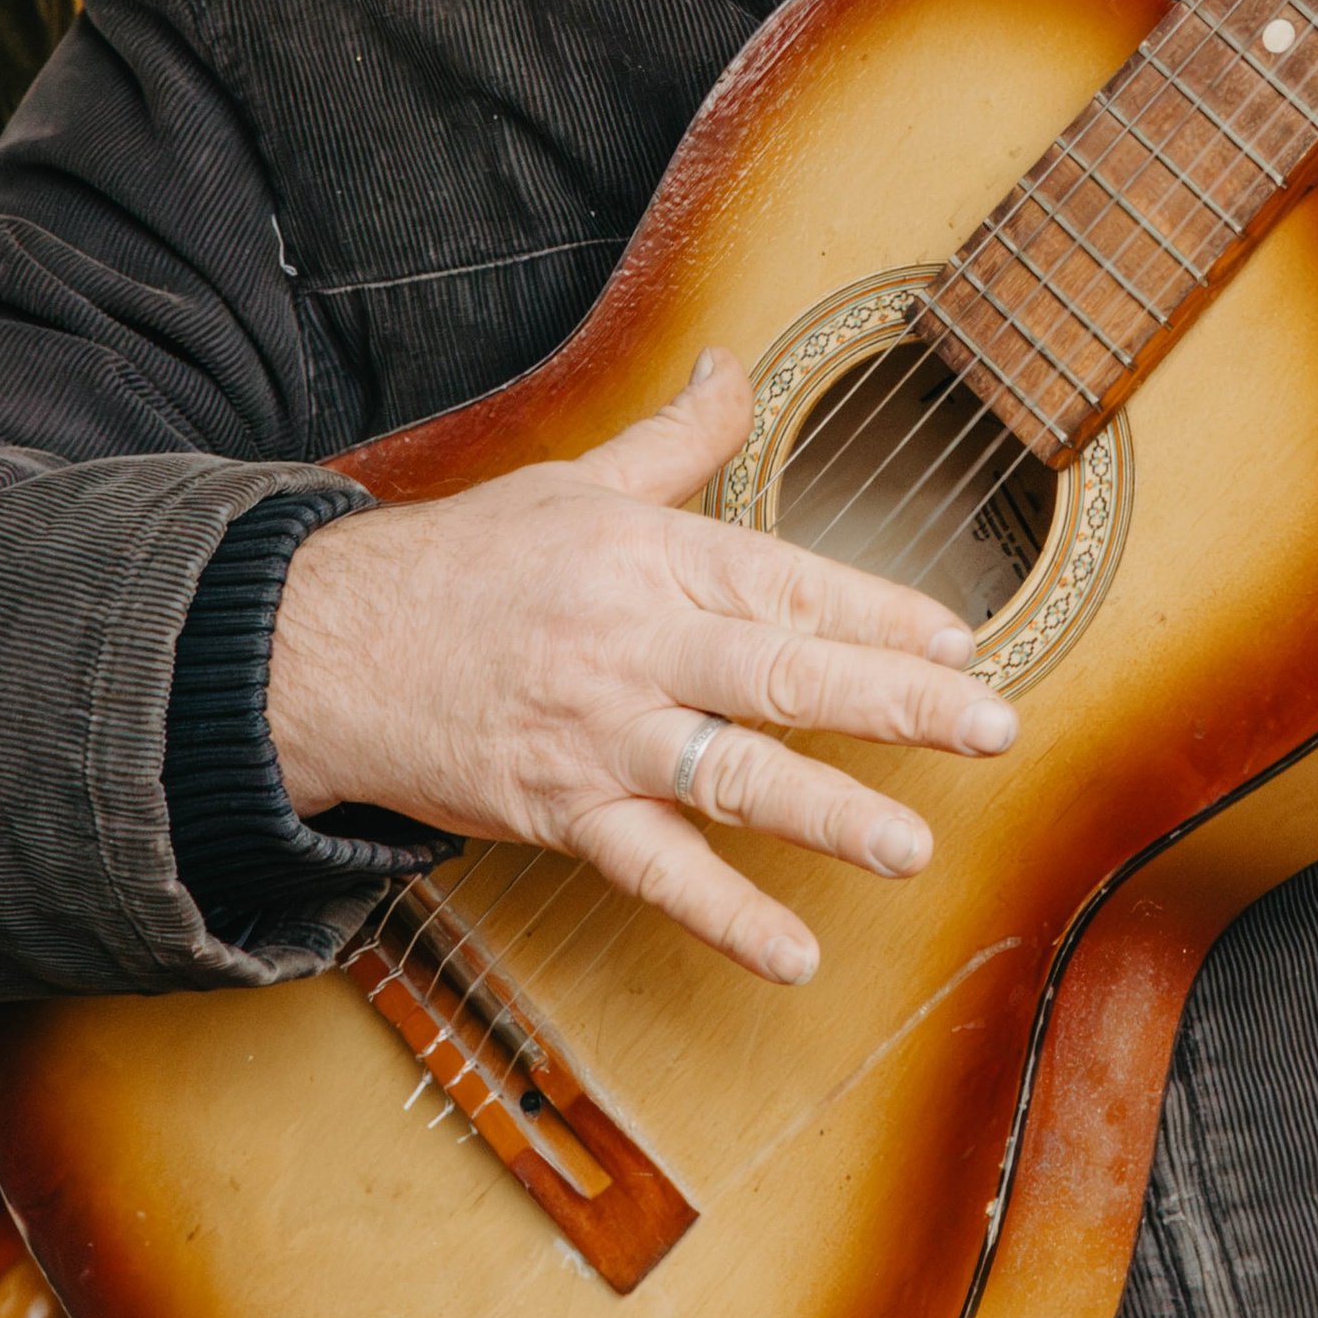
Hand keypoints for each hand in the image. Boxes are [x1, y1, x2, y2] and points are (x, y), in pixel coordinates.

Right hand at [268, 349, 1017, 982]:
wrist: (324, 645)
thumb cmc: (464, 561)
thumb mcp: (579, 480)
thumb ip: (677, 439)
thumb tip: (731, 363)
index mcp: (652, 556)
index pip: (789, 583)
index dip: (881, 612)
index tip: (966, 640)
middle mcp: (637, 642)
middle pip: (783, 673)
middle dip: (897, 703)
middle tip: (992, 728)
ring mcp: (600, 733)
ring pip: (731, 775)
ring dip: (827, 814)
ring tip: (912, 846)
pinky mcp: (558, 809)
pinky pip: (654, 871)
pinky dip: (723, 915)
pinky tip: (792, 954)